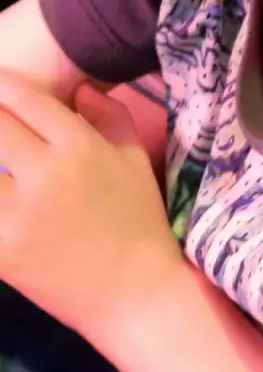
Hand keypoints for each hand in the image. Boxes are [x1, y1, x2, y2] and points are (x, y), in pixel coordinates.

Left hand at [0, 71, 183, 343]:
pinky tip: (0, 189)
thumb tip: (78, 87)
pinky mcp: (1, 250)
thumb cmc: (137, 217)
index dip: (3, 84)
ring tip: (0, 158)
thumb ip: (108, 113)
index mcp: (78, 146)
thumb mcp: (133, 156)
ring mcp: (16, 216)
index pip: (25, 99)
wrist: (132, 290)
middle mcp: (44, 174)